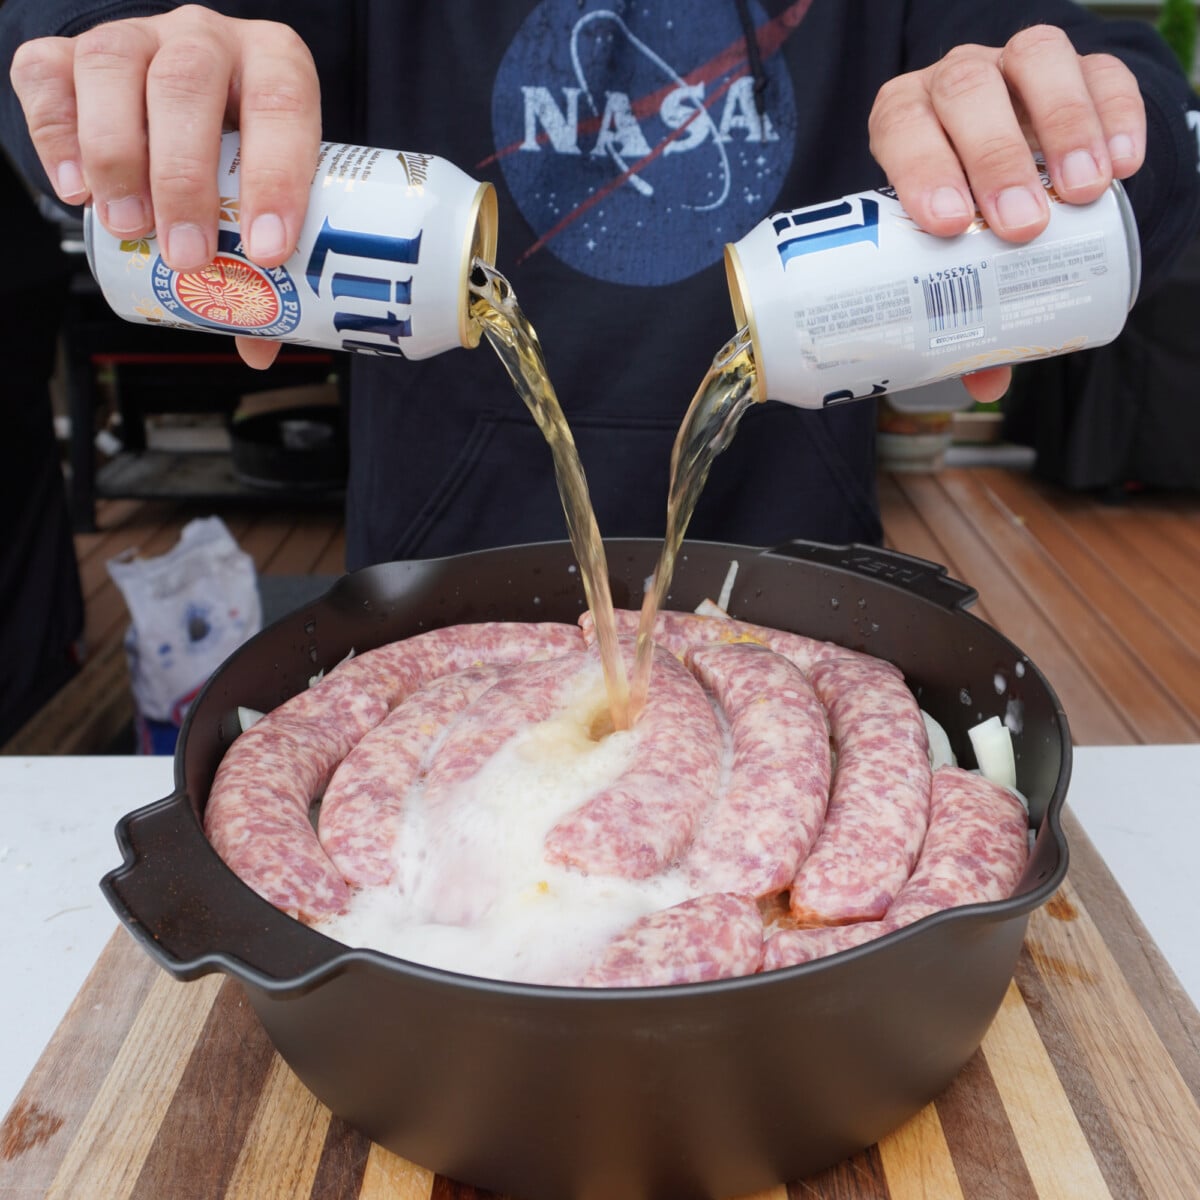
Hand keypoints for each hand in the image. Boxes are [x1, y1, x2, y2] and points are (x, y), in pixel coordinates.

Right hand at [10, 4, 321, 368]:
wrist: (174, 104)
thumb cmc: (235, 157)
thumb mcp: (264, 198)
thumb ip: (267, 267)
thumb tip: (260, 347)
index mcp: (273, 63)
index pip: (282, 104)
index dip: (277, 176)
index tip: (266, 251)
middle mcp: (204, 39)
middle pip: (188, 84)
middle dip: (183, 177)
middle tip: (185, 255)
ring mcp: (134, 37)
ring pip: (113, 70)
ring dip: (116, 156)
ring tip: (125, 227)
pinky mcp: (68, 53)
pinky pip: (47, 76)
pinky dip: (55, 135)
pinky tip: (74, 191)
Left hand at [869, 24, 1145, 401]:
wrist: (1013, 163)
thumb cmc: (965, 215)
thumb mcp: (951, 251)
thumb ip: (962, 307)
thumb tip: (985, 384)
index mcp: (905, 121)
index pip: (901, 126)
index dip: (920, 167)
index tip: (949, 224)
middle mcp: (955, 82)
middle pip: (967, 93)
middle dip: (995, 160)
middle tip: (1021, 226)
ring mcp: (1016, 66)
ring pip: (1035, 64)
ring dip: (1060, 127)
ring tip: (1081, 194)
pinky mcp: (1079, 66)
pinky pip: (1101, 72)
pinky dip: (1116, 114)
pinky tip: (1122, 165)